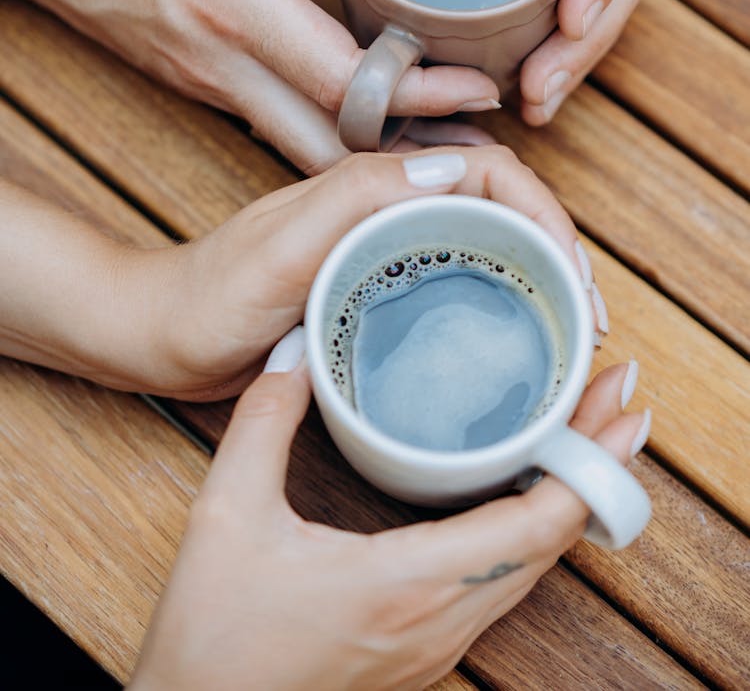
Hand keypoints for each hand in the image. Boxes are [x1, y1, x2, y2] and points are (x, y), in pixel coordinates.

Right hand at [0, 0, 499, 175]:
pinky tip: (371, 111)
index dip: (421, 94)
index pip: (344, 79)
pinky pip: (274, 123)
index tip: (482, 88)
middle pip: (329, 142)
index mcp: (235, 2)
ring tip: (440, 132)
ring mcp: (205, 83)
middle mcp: (221, 63)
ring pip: (300, 145)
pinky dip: (328, 129)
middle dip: (407, 150)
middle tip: (476, 137)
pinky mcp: (196, 83)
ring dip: (370, 147)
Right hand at [129, 348, 648, 690]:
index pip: (536, 522)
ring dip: (567, 496)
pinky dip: (533, 529)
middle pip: (553, 539)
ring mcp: (438, 644)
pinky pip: (503, 584)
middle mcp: (442, 621)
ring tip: (584, 432)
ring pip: (532, 567)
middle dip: (595, 462)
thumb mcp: (227, 516)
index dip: (590, 460)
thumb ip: (265, 422)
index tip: (619, 401)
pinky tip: (524, 492)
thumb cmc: (214, 638)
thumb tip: (297, 350)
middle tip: (615, 394)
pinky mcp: (424, 651)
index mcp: (409, 584)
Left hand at [137, 144, 608, 399]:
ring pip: (484, 242)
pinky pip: (454, 279)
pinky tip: (514, 338)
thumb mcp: (279, 247)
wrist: (161, 338)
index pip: (486, 172)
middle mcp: (387, 206)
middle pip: (498, 206)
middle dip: (557, 247)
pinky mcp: (376, 284)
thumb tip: (457, 169)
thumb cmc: (209, 294)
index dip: (542, 212)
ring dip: (536, 275)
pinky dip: (498, 300)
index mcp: (373, 183)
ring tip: (571, 329)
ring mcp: (383, 246)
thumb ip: (354, 197)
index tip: (572, 270)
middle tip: (589, 314)